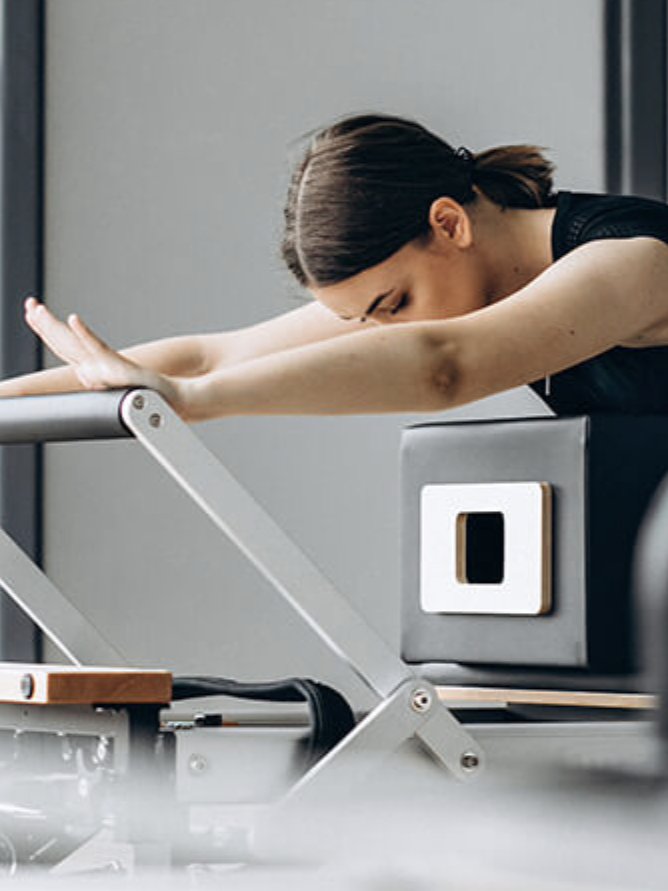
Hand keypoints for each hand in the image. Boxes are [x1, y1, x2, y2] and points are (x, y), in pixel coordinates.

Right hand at [24, 297, 186, 413]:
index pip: (66, 348)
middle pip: (64, 345)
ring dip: (54, 328)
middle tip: (30, 306)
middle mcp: (97, 372)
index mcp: (96, 373)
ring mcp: (106, 371)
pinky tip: (74, 319)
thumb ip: (101, 374)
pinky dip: (84, 334)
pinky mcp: (121, 370)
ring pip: (73, 346)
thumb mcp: (121, 380)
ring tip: (38, 310)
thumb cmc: (152, 394)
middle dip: (44, 326)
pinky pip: (99, 350)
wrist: (176, 402)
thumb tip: (84, 372)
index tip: (32, 312)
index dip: (48, 331)